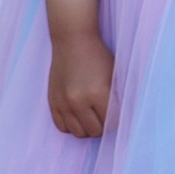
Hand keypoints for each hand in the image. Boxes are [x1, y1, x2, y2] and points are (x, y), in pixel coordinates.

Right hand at [46, 17, 113, 137]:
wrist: (73, 40)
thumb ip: (116, 97)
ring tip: (92, 118)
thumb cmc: (97, 55)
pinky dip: (71, 126)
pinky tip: (78, 117)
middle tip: (105, 117)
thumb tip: (122, 118)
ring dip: (87, 129)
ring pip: (78, 133)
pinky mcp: (53, 101)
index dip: (117, 121)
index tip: (117, 114)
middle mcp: (78, 101)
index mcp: (98, 93)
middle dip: (103, 126)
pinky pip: (61, 127)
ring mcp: (63, 103)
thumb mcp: (114, 75)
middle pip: (95, 131)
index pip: (111, 122)